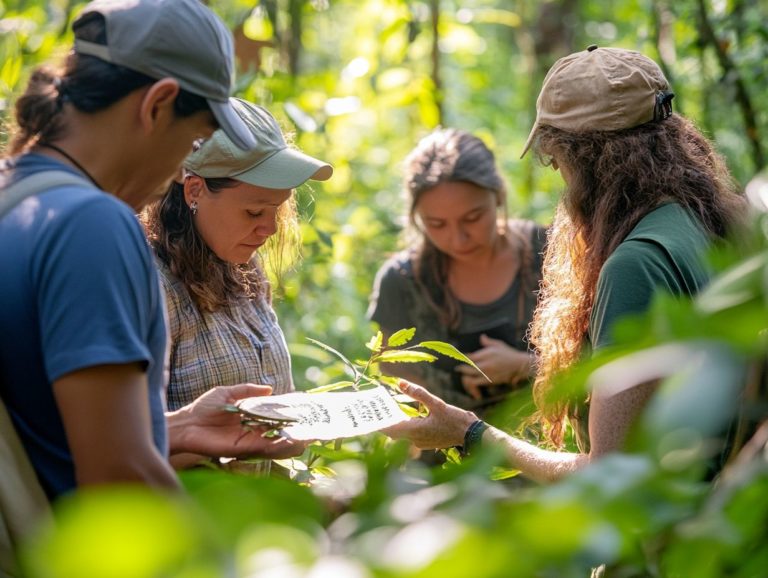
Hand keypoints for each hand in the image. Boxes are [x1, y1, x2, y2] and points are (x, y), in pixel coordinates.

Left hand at [166, 384, 306, 459]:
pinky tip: (292, 441)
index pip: (277, 416)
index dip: (293, 413)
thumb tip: (270, 388)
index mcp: (252, 418)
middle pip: (283, 432)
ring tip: (311, 437)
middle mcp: (255, 431)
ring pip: (278, 444)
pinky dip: (280, 446)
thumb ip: (247, 390)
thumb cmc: (203, 408)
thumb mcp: (227, 393)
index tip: (309, 408)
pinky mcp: (244, 449)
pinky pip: (266, 449)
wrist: (185, 424)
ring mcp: (251, 441)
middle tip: (318, 426)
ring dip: (295, 441)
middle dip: (300, 431)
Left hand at [383, 380, 476, 449]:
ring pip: (402, 435)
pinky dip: (406, 427)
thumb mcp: (436, 403)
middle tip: (376, 412)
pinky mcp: (427, 443)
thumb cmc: (456, 420)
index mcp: (415, 431)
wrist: (472, 435)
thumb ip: (418, 393)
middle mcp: (415, 440)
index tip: (368, 418)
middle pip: (394, 433)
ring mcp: (421, 443)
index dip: (378, 423)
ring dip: (395, 425)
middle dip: (385, 424)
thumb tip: (400, 383)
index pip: (390, 428)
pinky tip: (407, 417)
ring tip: (388, 412)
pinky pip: (411, 436)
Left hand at [455, 335, 533, 398]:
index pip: (469, 357)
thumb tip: (481, 337)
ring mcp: (487, 374)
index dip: (461, 358)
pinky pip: (477, 384)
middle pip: (467, 368)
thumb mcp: (498, 344)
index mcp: (486, 354)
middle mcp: (485, 365)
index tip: (456, 357)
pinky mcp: (490, 381)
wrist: (519, 365)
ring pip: (470, 377)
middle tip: (456, 367)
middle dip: (460, 367)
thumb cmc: (508, 353)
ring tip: (462, 375)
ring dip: (464, 376)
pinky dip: (471, 384)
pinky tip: (469, 382)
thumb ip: (488, 342)